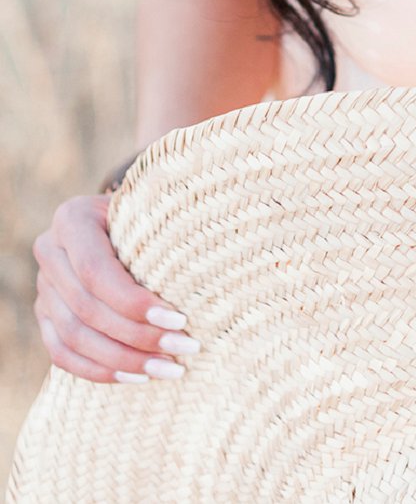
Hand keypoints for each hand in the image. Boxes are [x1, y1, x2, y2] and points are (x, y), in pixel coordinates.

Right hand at [33, 193, 200, 382]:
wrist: (119, 220)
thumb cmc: (148, 214)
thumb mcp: (153, 208)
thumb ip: (162, 228)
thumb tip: (201, 267)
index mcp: (72, 219)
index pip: (96, 272)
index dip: (134, 302)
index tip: (179, 319)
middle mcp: (50, 252)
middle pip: (87, 309)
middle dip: (139, 336)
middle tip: (184, 348)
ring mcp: (43, 287)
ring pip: (74, 337)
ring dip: (124, 360)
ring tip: (169, 369)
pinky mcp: (45, 316)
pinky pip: (63, 354)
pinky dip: (100, 370)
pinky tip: (137, 377)